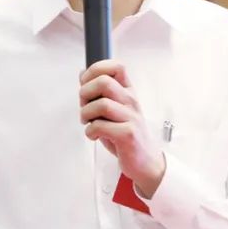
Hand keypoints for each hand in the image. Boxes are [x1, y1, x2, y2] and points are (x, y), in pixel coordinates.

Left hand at [79, 59, 165, 197]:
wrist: (145, 161)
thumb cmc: (126, 135)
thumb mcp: (114, 109)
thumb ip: (100, 93)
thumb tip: (82, 74)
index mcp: (128, 92)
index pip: (116, 67)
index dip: (95, 70)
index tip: (86, 84)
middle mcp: (131, 101)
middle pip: (104, 82)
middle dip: (85, 93)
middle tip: (84, 106)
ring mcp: (131, 117)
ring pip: (101, 104)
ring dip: (86, 113)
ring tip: (88, 122)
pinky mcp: (128, 134)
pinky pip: (100, 126)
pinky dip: (90, 131)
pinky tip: (94, 135)